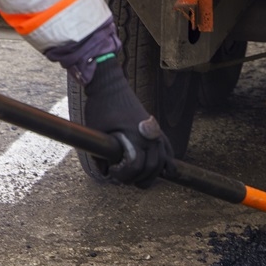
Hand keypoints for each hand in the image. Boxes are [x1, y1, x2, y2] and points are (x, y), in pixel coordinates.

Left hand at [83, 52, 174, 186]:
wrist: (110, 85)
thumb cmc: (101, 106)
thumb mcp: (96, 132)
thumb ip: (100, 155)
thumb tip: (106, 172)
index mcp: (136, 136)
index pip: (136, 167)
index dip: (124, 176)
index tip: (112, 173)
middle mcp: (150, 136)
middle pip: (152, 168)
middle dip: (139, 179)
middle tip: (125, 180)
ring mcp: (156, 132)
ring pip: (164, 162)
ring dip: (154, 175)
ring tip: (141, 180)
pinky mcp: (157, 129)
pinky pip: (169, 150)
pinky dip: (167, 162)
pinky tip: (163, 170)